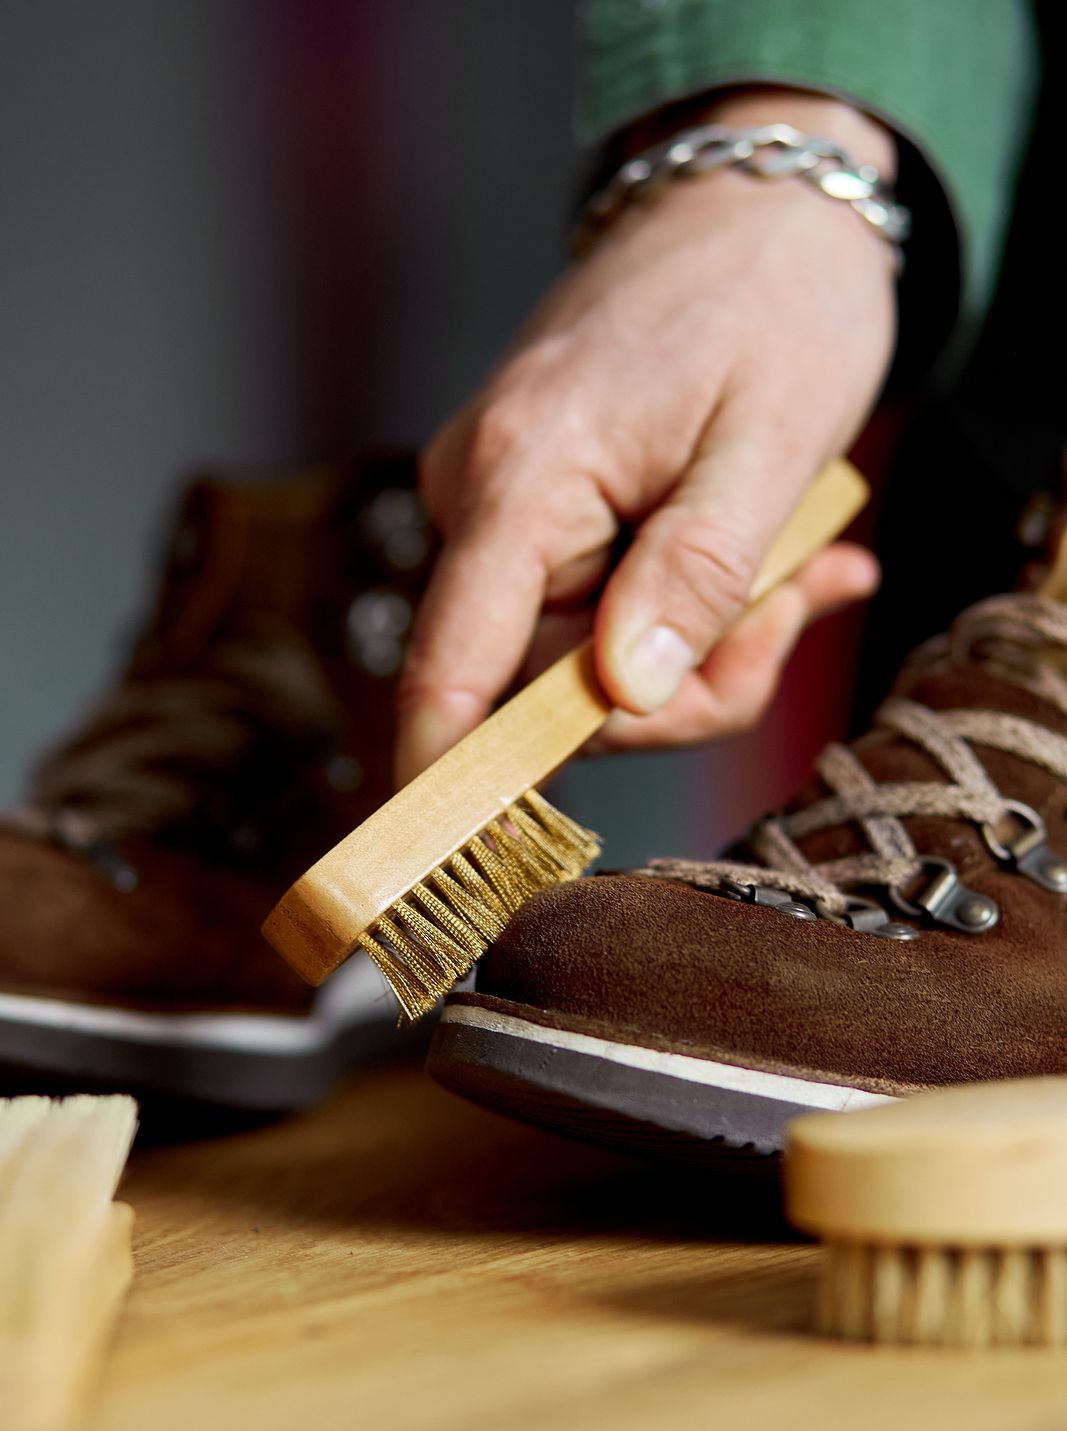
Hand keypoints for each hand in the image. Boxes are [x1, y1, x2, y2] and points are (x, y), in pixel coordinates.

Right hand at [396, 91, 895, 783]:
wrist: (758, 206)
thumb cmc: (769, 302)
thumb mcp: (768, 447)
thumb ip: (693, 576)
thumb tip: (621, 696)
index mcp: (522, 476)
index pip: (455, 663)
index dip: (451, 778)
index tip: (453, 870)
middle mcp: (485, 493)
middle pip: (549, 684)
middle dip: (681, 689)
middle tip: (788, 611)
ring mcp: (508, 502)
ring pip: (585, 657)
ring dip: (702, 644)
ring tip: (799, 569)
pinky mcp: (541, 507)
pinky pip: (600, 608)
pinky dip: (687, 607)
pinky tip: (771, 563)